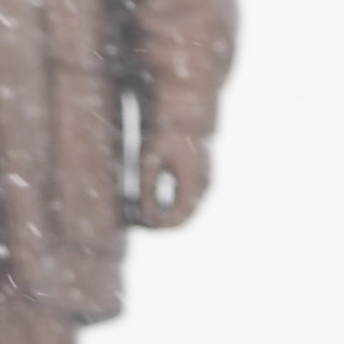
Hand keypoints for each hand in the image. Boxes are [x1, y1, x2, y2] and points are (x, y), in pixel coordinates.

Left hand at [130, 111, 212, 226]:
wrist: (185, 115)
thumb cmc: (166, 135)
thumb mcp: (150, 161)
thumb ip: (148, 190)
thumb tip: (146, 217)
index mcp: (193, 182)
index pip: (180, 219)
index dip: (161, 228)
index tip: (141, 225)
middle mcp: (203, 186)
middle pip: (184, 219)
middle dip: (162, 224)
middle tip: (139, 224)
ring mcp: (204, 182)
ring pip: (186, 211)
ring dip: (167, 216)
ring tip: (142, 215)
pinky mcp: (199, 179)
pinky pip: (186, 201)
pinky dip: (171, 207)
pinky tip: (152, 204)